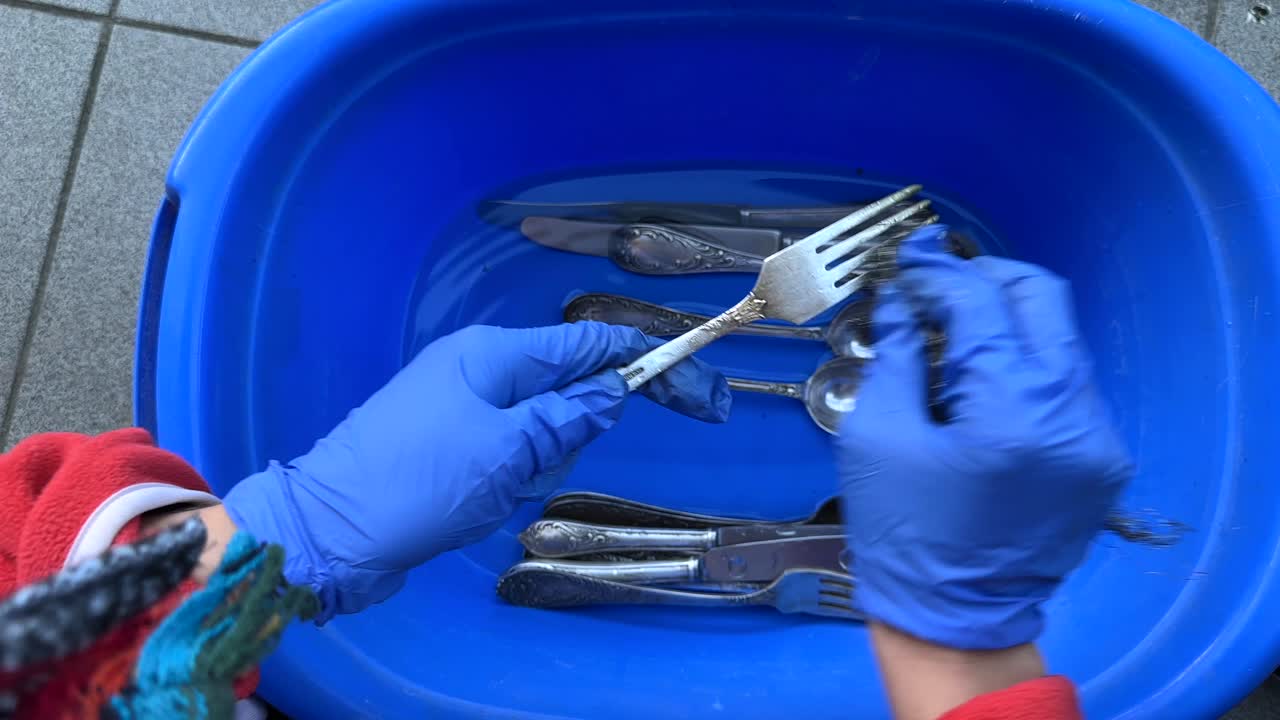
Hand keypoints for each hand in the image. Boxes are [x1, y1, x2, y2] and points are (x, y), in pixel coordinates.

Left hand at [223, 322, 729, 618]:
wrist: (328, 533)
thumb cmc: (415, 483)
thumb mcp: (503, 452)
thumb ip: (565, 419)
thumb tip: (610, 393)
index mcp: (494, 354)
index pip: (589, 345)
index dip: (646, 363)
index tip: (696, 391)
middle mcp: (481, 371)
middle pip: (566, 393)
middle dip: (565, 438)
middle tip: (523, 471)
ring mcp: (465, 409)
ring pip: (540, 435)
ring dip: (530, 470)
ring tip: (484, 493)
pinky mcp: (453, 446)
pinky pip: (508, 459)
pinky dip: (504, 484)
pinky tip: (469, 505)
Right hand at [837, 226, 1131, 649]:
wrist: (953, 619)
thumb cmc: (903, 532)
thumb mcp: (878, 435)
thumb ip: (897, 352)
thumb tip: (904, 297)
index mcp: (1013, 408)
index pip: (982, 301)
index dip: (937, 270)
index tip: (906, 256)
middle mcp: (1072, 412)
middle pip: (1041, 298)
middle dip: (983, 280)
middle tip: (934, 287)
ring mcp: (1097, 436)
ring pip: (1057, 338)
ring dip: (1003, 324)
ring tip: (948, 339)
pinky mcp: (1101, 457)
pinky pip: (1064, 383)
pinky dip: (1021, 367)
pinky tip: (978, 386)